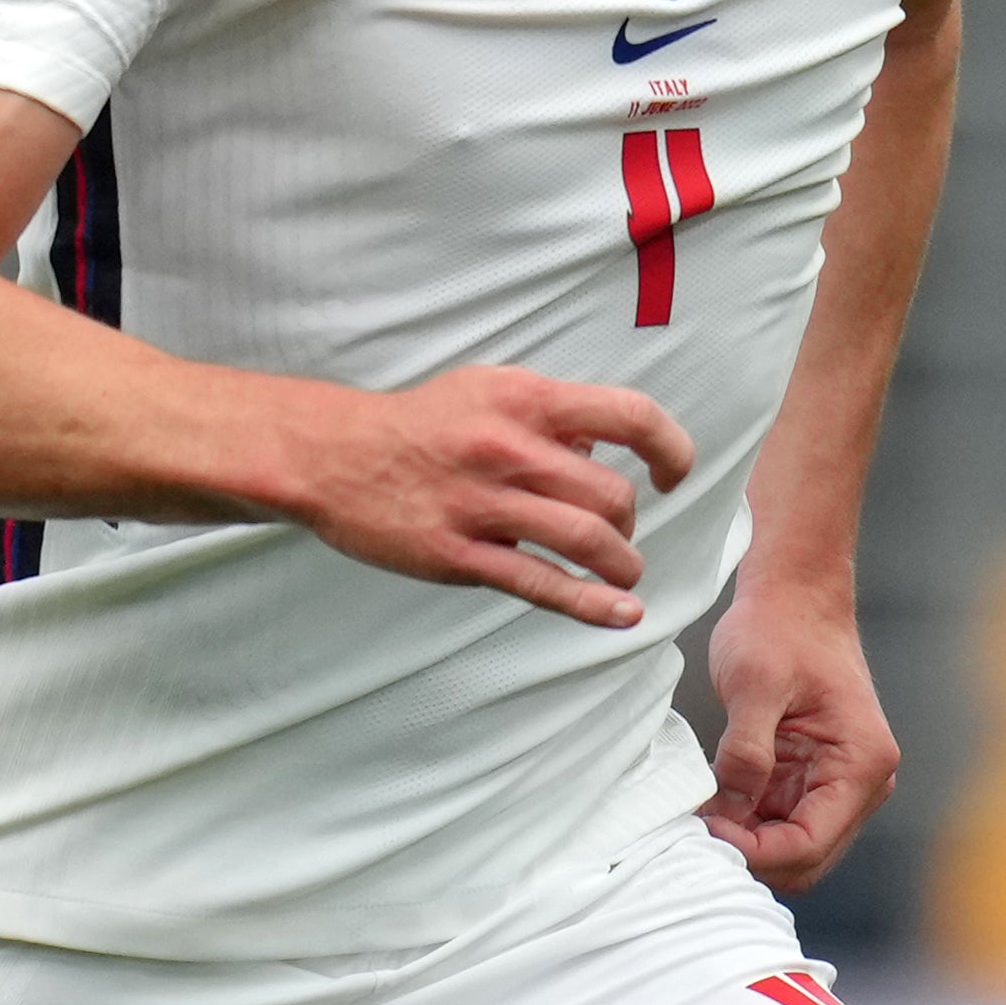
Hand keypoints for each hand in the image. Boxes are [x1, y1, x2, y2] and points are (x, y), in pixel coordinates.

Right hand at [265, 364, 691, 625]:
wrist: (334, 456)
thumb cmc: (420, 423)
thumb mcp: (488, 389)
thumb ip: (550, 414)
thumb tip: (603, 449)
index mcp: (524, 399)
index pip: (629, 416)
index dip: (669, 448)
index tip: (671, 473)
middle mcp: (508, 448)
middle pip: (610, 494)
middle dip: (629, 523)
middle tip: (618, 534)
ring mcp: (483, 504)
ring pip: (585, 540)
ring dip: (621, 564)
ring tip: (622, 572)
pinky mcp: (460, 554)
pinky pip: (540, 582)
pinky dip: (591, 604)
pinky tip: (622, 615)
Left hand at [699, 582, 894, 889]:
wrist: (794, 593)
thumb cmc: (781, 626)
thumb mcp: (754, 684)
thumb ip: (745, 752)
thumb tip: (729, 812)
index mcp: (861, 763)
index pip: (809, 845)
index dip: (754, 853)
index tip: (705, 832)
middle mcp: (860, 783)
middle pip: (805, 860)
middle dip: (750, 855)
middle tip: (695, 832)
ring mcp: (836, 783)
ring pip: (790, 848)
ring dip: (745, 843)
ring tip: (698, 818)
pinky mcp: (810, 777)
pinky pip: (778, 822)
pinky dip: (744, 824)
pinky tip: (710, 806)